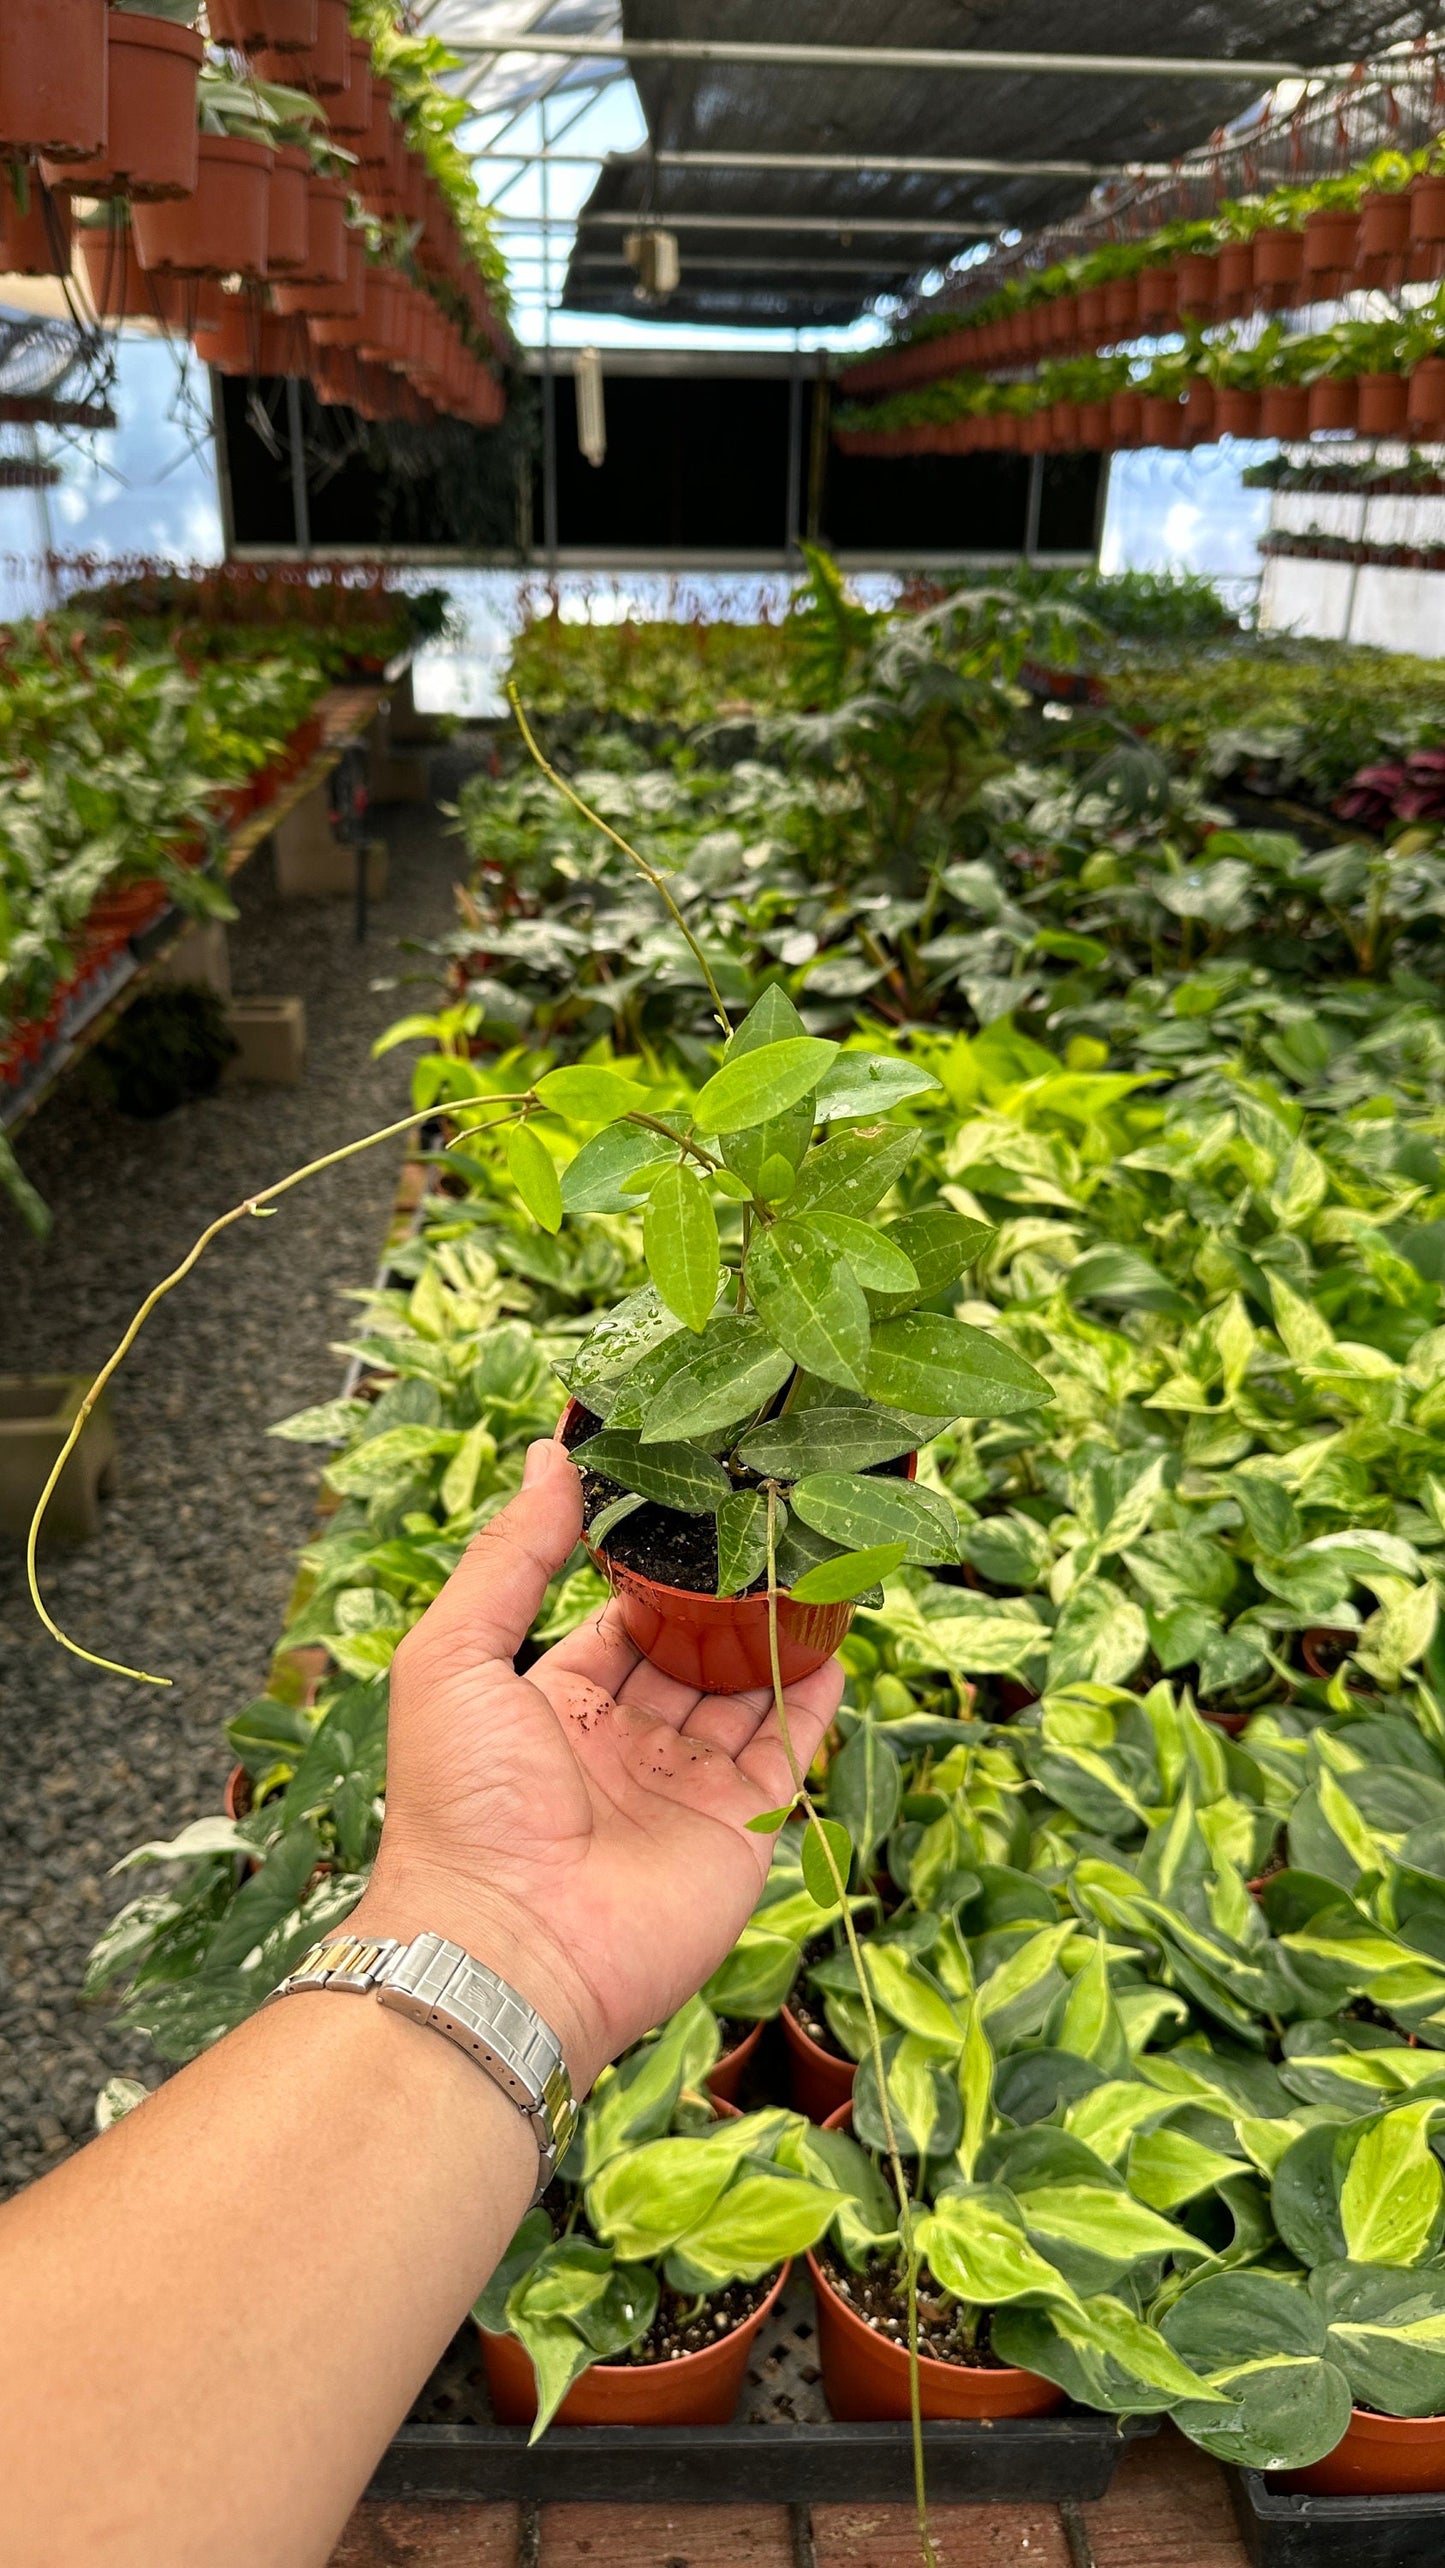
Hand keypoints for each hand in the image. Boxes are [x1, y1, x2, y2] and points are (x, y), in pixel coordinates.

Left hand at [349, 1439, 844, 2091]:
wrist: (510, 1947)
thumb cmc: (462, 1805)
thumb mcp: (454, 1656)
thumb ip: (509, 1557)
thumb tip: (548, 1457)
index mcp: (551, 1707)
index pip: (616, 1623)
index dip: (651, 1573)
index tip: (693, 1509)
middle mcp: (622, 1746)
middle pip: (687, 1655)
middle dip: (724, 1600)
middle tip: (767, 1527)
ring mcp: (684, 1788)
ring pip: (744, 1694)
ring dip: (775, 1636)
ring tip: (814, 1563)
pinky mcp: (740, 1828)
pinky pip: (787, 1749)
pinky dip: (813, 1696)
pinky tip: (832, 1640)